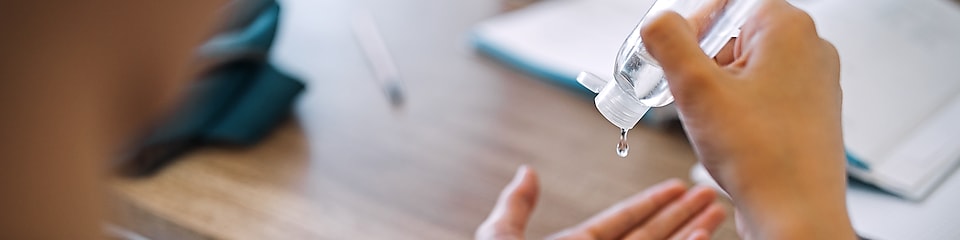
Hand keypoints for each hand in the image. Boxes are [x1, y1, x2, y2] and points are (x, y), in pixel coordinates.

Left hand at [476, 166, 725, 239]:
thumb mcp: (501, 239)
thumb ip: (516, 208)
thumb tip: (527, 172)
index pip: (619, 223)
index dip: (648, 204)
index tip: (675, 187)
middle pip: (648, 238)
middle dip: (680, 215)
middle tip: (709, 194)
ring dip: (690, 234)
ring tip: (717, 211)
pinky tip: (701, 238)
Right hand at [639, 0, 852, 238]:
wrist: (796, 212)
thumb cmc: (760, 156)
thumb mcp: (695, 88)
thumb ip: (669, 42)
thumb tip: (658, 23)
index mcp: (789, 30)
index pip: (729, 4)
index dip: (696, 31)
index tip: (680, 62)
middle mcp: (811, 50)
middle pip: (737, 36)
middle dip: (706, 65)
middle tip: (695, 97)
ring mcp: (815, 83)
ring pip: (749, 69)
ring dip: (721, 90)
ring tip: (717, 123)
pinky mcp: (811, 112)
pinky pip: (765, 96)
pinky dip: (741, 111)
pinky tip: (734, 137)